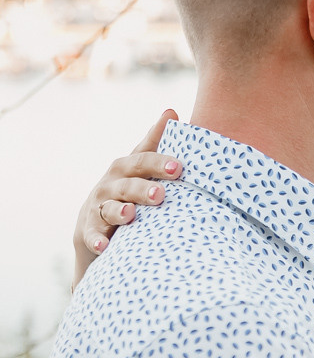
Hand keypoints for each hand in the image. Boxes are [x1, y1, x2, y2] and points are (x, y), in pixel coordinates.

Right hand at [73, 109, 179, 285]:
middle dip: (142, 189)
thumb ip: (153, 143)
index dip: (159, 163)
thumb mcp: (137, 167)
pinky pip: (93, 237)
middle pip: (127, 185)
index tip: (179, 168)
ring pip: (109, 209)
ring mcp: (98, 208)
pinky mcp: (89, 232)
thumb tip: (171, 111)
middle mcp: (110, 185)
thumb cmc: (126, 189)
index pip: (143, 161)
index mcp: (126, 169)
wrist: (93, 223)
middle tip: (160, 195)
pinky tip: (104, 247)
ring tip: (131, 215)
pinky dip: (97, 241)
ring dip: (119, 212)